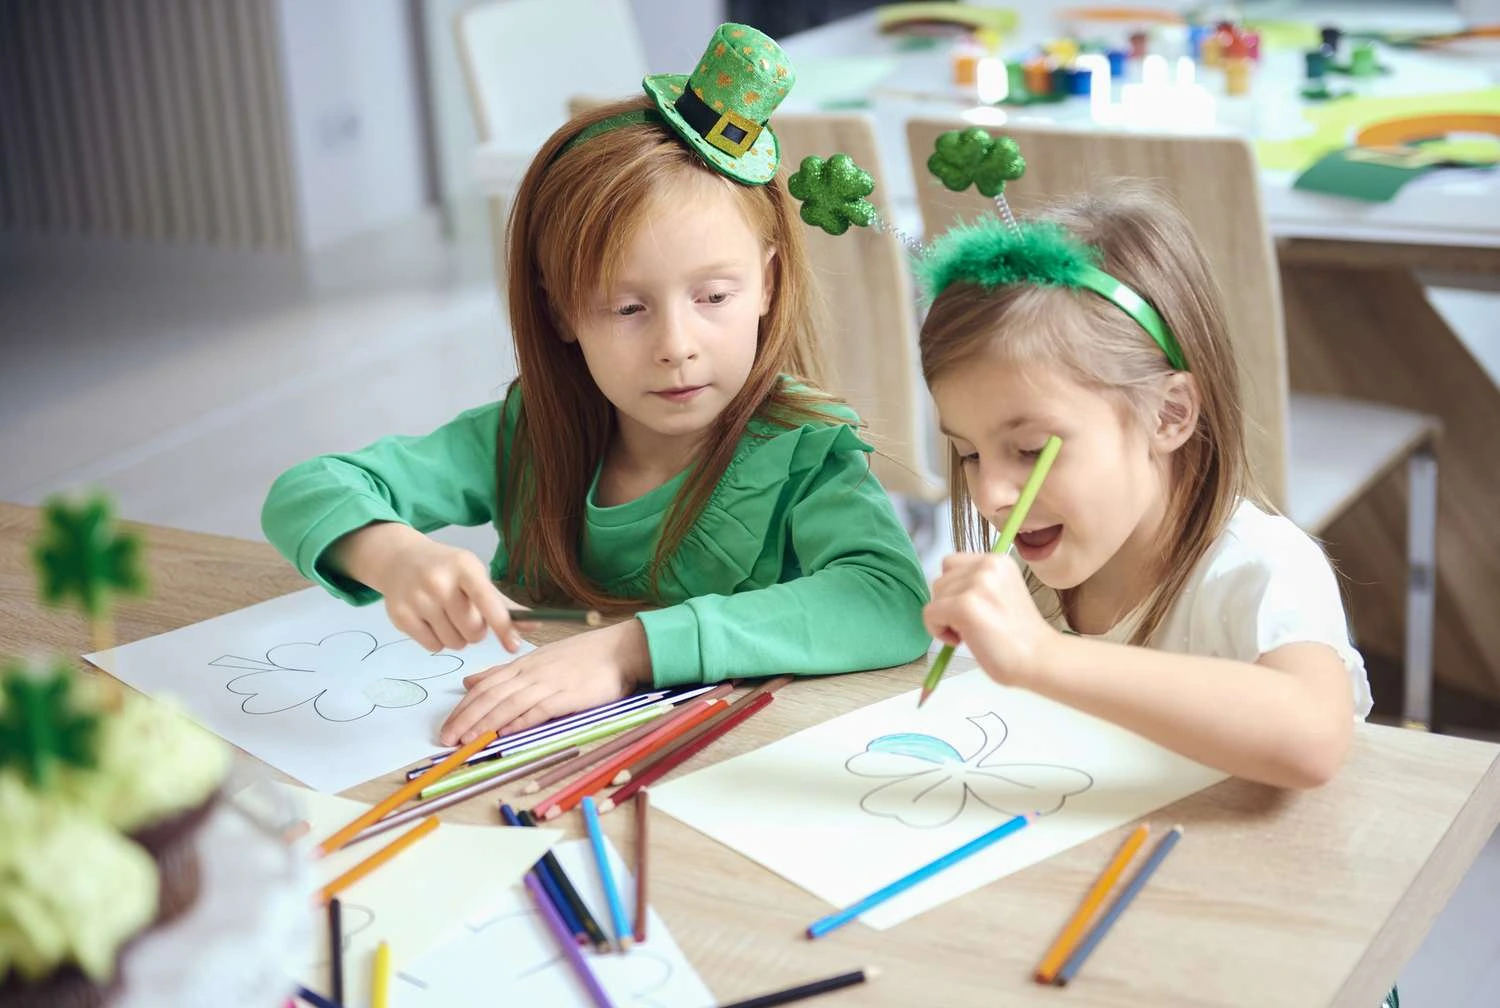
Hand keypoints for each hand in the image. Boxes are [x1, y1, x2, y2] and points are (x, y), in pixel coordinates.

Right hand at [333, 522, 526, 653]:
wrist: (400, 560)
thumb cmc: (446, 569)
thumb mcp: (474, 575)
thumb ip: (503, 603)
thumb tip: (535, 624)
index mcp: (464, 567)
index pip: (488, 601)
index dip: (503, 626)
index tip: (514, 646)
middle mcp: (438, 581)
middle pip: (473, 630)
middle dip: (476, 631)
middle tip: (467, 616)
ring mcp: (417, 599)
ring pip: (454, 643)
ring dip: (457, 637)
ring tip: (448, 617)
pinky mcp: (400, 616)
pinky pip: (433, 647)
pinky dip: (437, 641)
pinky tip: (431, 620)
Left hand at [438, 620, 652, 744]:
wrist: (619, 649)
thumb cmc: (581, 657)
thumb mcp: (537, 660)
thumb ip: (503, 673)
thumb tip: (470, 682)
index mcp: (522, 665)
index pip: (484, 687)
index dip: (463, 708)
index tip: (446, 727)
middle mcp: (531, 673)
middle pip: (491, 697)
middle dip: (466, 720)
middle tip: (447, 740)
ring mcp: (549, 683)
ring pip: (509, 704)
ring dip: (486, 724)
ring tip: (467, 742)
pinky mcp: (568, 695)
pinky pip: (540, 709)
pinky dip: (521, 721)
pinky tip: (506, 732)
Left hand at [923, 552, 1058, 687]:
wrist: (1038, 659)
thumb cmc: (1019, 636)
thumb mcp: (1001, 592)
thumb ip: (976, 584)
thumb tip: (942, 589)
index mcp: (997, 560)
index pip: (952, 564)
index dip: (955, 590)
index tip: (973, 610)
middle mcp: (988, 565)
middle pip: (940, 580)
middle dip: (949, 605)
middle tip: (974, 625)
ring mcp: (976, 584)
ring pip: (934, 597)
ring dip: (945, 619)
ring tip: (972, 632)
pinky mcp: (965, 605)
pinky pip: (930, 614)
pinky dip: (938, 631)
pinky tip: (961, 640)